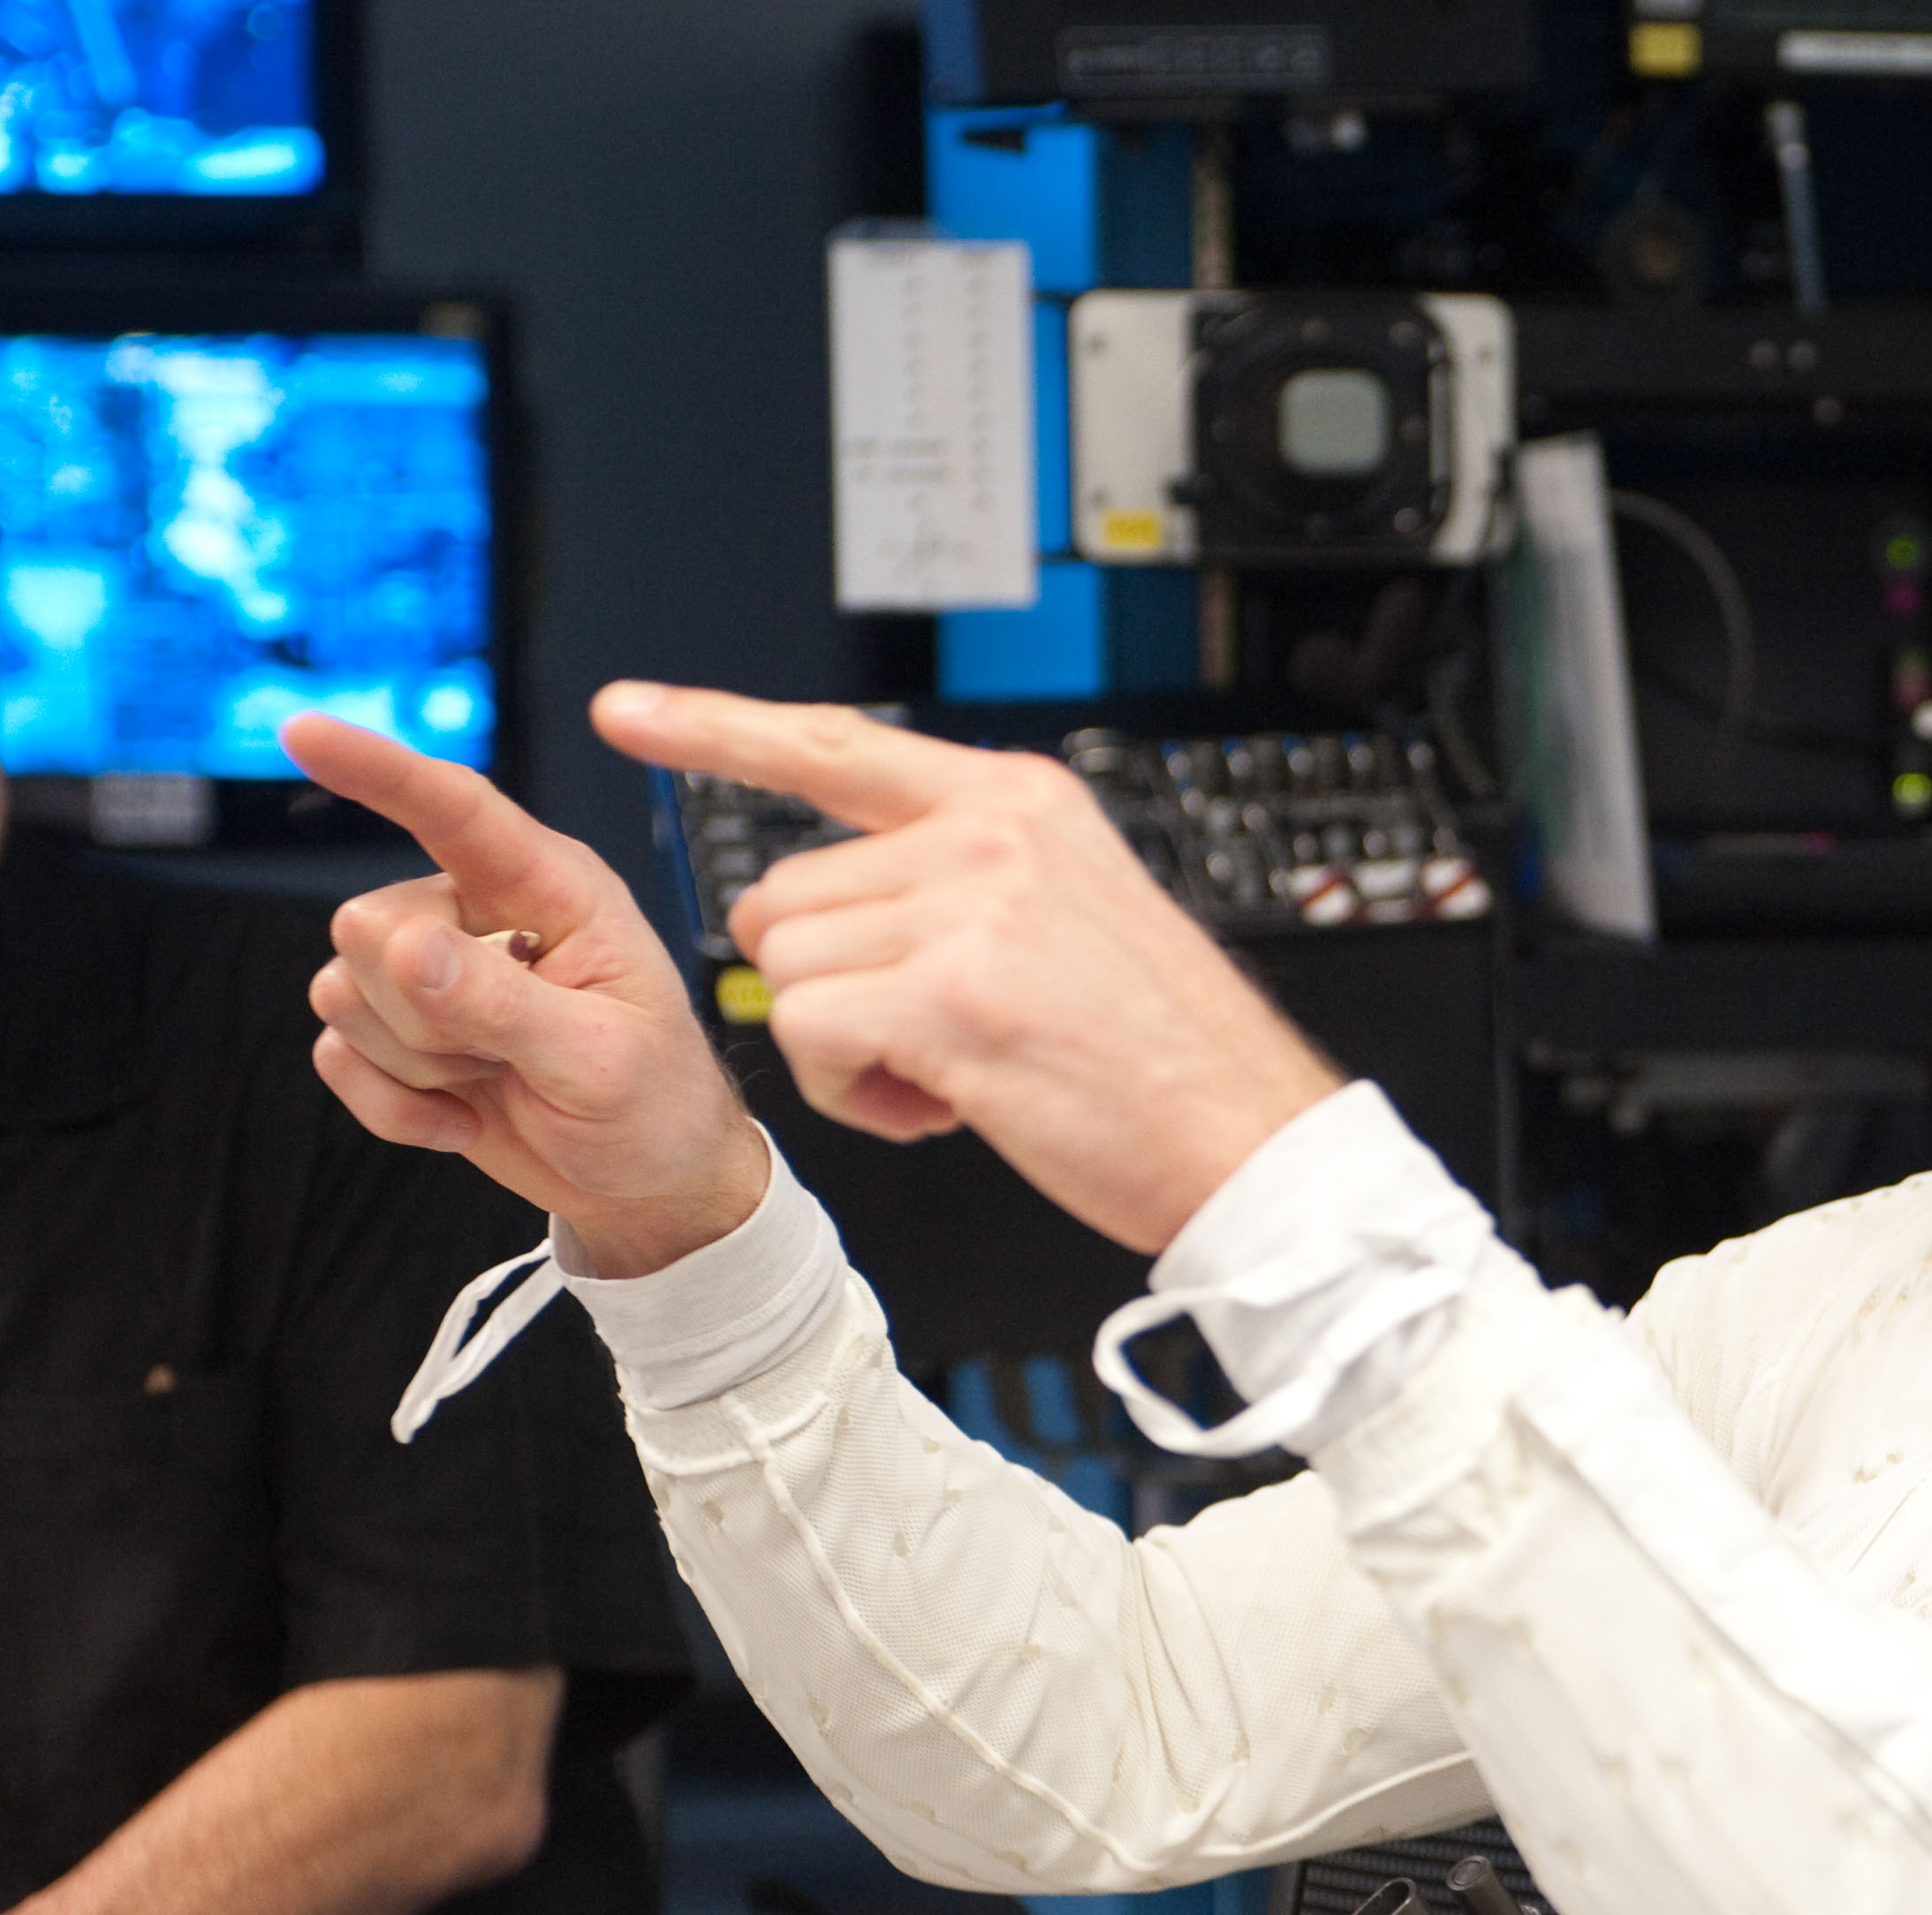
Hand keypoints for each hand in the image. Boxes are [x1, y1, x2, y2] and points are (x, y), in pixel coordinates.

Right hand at [288, 715, 765, 1275]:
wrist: (647, 1183)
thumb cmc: (656, 1105)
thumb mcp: (601, 1060)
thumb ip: (503, 1002)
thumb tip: (407, 947)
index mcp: (553, 890)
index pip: (454, 809)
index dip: (378, 769)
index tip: (302, 732)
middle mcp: (482, 915)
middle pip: (370, 925)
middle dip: (428, 1010)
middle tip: (513, 1051)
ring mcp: (431, 973)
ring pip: (345, 991)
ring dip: (419, 1061)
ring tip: (502, 1076)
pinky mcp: (397, 1032)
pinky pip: (336, 1054)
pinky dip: (396, 1105)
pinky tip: (466, 1113)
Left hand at [588, 683, 1342, 1251]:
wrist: (1251, 1138)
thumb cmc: (1165, 1055)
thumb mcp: (1076, 909)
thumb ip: (966, 874)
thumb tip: (841, 894)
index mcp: (1018, 801)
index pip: (834, 744)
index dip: (717, 727)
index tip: (630, 709)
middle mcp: (989, 835)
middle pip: (786, 895)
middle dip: (826, 983)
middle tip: (926, 1036)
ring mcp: (971, 910)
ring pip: (786, 970)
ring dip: (842, 1046)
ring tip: (948, 1072)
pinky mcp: (949, 997)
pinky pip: (808, 1035)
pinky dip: (851, 1093)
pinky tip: (937, 1104)